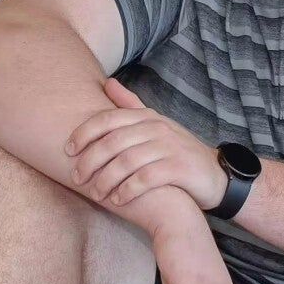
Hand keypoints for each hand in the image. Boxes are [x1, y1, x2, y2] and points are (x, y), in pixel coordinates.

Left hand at [66, 77, 227, 211]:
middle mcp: (157, 129)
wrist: (215, 175)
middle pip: (113, 141)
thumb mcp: (156, 124)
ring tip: (96, 193)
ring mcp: (170, 147)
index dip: (84, 133)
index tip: (67, 150)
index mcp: (147, 117)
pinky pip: (147, 178)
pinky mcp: (179, 168)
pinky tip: (118, 200)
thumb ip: (131, 105)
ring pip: (127, 161)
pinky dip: (128, 190)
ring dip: (106, 180)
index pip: (108, 119)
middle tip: (76, 178)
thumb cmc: (177, 151)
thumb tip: (107, 83)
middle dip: (90, 160)